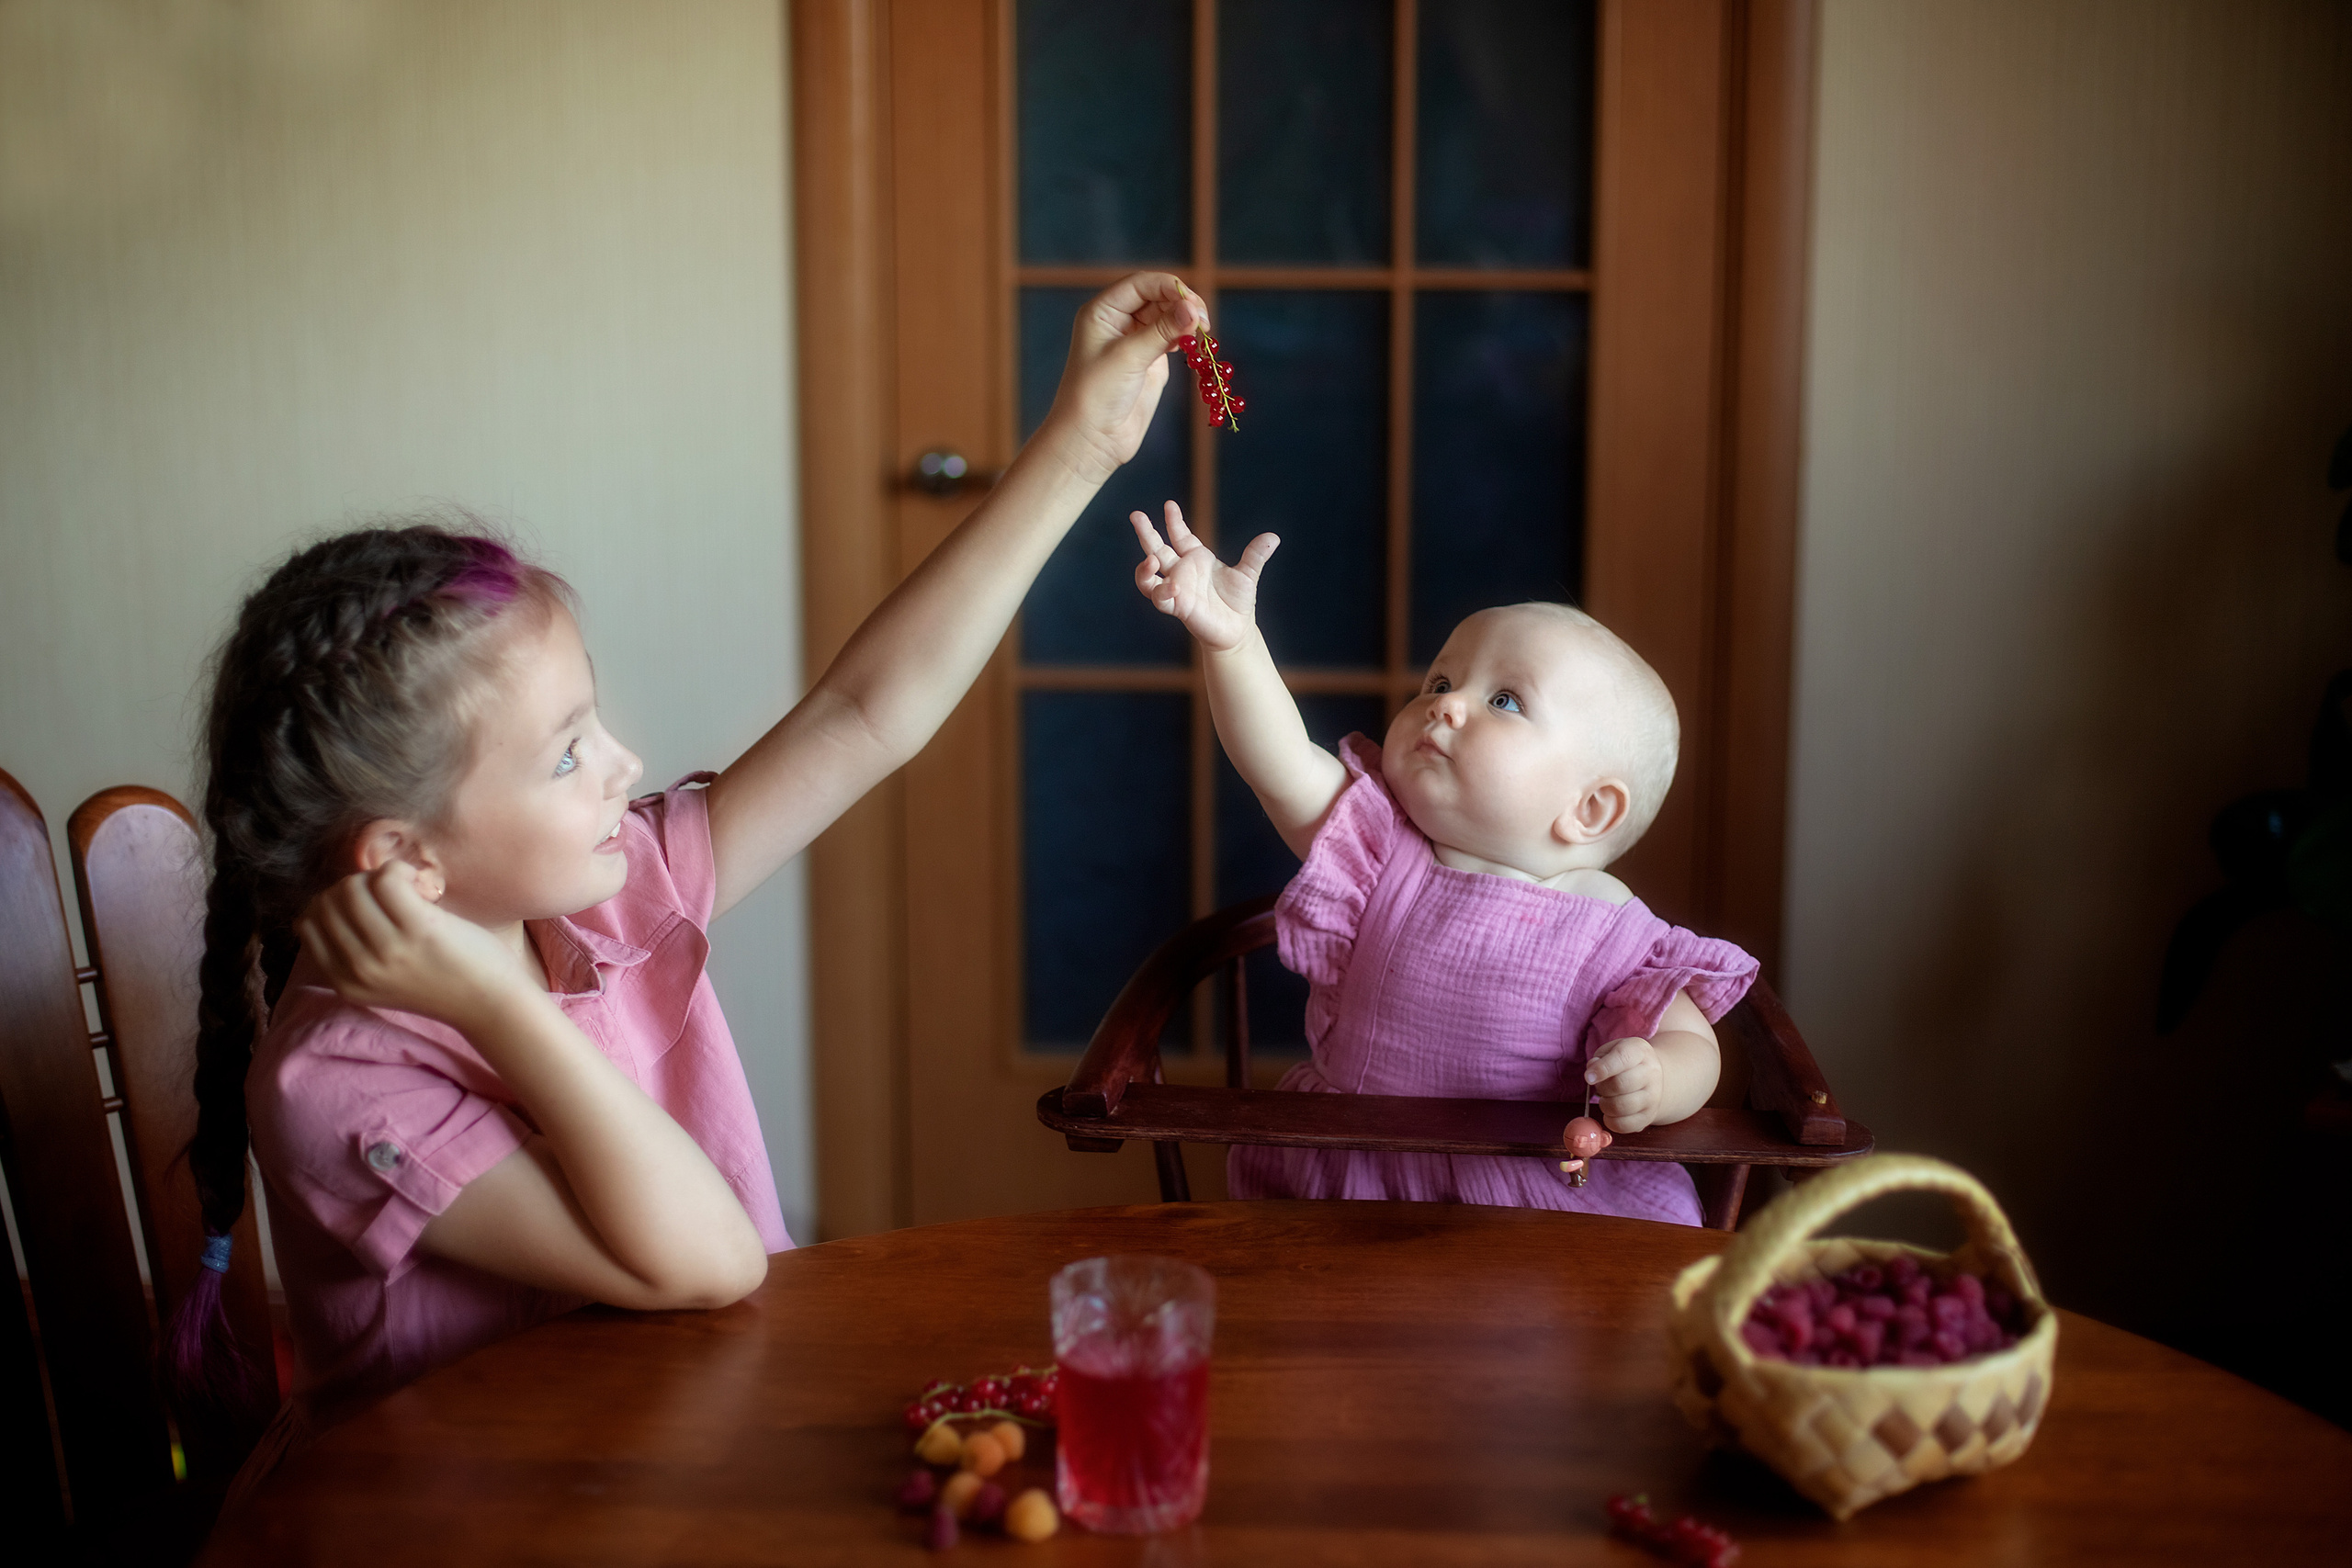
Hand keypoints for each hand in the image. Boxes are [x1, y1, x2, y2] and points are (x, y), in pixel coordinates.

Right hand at [296, 862, 528, 1031]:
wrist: (490, 1004)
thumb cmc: (442, 983)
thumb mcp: (382, 979)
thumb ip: (351, 951)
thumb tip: (313, 910)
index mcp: (345, 982)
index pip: (309, 923)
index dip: (335, 902)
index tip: (371, 906)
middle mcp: (359, 969)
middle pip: (330, 900)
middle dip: (358, 886)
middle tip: (394, 896)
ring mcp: (386, 950)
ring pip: (354, 887)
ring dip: (381, 877)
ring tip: (411, 892)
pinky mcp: (418, 930)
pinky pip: (387, 878)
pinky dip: (400, 870)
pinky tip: (423, 887)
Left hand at [1039, 273, 1207, 484]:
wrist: (1092, 439)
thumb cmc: (1097, 394)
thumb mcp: (1129, 357)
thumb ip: (1162, 331)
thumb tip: (1193, 308)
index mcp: (1103, 311)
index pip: (1141, 284)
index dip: (1169, 287)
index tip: (1193, 302)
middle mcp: (1118, 321)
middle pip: (1158, 297)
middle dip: (1182, 304)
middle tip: (1203, 322)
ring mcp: (1135, 340)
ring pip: (1168, 317)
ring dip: (1187, 321)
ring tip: (1203, 334)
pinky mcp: (1150, 360)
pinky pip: (1173, 339)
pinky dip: (1187, 338)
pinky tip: (1196, 346)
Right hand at [1132, 501, 1278, 653]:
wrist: (1237, 629)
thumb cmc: (1238, 601)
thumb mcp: (1248, 574)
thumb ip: (1255, 555)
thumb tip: (1274, 537)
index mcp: (1195, 558)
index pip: (1179, 535)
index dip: (1173, 520)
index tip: (1170, 504)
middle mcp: (1181, 572)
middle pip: (1156, 548)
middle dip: (1145, 533)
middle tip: (1136, 515)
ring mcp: (1176, 589)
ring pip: (1149, 576)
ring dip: (1144, 568)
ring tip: (1149, 560)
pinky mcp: (1177, 607)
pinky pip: (1162, 598)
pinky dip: (1164, 591)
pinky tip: (1173, 586)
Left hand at [1586, 1036, 1664, 1132]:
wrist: (1654, 1077)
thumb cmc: (1626, 1062)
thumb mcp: (1612, 1050)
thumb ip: (1599, 1059)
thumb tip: (1591, 1073)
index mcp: (1640, 1051)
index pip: (1622, 1058)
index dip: (1602, 1069)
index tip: (1588, 1077)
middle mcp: (1651, 1073)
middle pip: (1620, 1085)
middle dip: (1602, 1088)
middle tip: (1601, 1087)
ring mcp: (1653, 1097)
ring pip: (1620, 1107)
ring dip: (1605, 1105)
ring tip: (1607, 1098)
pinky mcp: (1649, 1116)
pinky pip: (1624, 1125)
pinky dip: (1610, 1121)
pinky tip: (1611, 1112)